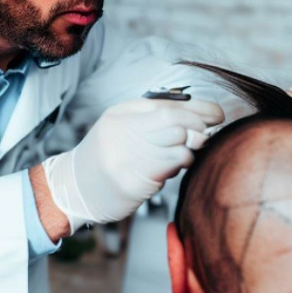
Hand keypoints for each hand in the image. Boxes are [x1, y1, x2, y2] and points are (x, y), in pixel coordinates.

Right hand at [42, 98, 223, 233]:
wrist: (75, 186)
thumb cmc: (106, 155)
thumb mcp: (123, 125)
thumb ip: (153, 117)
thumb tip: (197, 116)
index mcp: (123, 114)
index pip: (171, 106)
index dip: (201, 109)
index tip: (216, 115)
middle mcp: (123, 132)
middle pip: (176, 122)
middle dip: (200, 128)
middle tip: (206, 135)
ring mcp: (126, 157)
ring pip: (178, 145)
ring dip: (191, 149)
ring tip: (186, 153)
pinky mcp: (131, 181)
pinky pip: (170, 167)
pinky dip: (180, 165)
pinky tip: (174, 167)